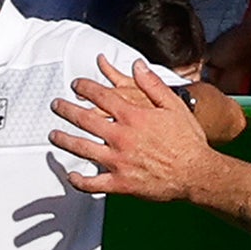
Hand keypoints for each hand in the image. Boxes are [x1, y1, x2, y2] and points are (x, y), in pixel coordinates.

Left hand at [48, 56, 216, 203]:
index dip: (85, 88)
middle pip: (85, 119)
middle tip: (56, 105)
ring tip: (53, 135)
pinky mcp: (120, 183)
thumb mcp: (174, 105)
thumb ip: (152, 84)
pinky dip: (79, 181)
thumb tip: (137, 65)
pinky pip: (93, 184)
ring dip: (64, 140)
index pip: (101, 96)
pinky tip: (71, 176)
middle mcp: (121, 137)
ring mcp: (118, 161)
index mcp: (133, 116)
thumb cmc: (188, 140)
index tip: (75, 85)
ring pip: (82, 148)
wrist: (197, 172)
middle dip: (66, 110)